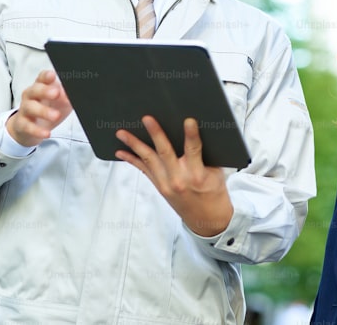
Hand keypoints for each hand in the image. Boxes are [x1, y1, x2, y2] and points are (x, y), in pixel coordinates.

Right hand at [7, 70, 72, 147]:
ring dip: (43, 111)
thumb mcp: (61, 102)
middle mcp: (30, 96)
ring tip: (56, 115)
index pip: (42, 78)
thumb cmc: (47, 109)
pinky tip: (46, 133)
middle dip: (45, 91)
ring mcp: (24, 110)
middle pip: (34, 90)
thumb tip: (72, 97)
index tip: (52, 76)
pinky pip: (27, 126)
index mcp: (41, 86)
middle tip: (56, 93)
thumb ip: (67, 98)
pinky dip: (37, 130)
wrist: (29, 128)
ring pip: (30, 108)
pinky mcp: (21, 124)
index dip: (46, 76)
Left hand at [116, 116, 233, 236]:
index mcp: (197, 174)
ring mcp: (166, 184)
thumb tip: (193, 129)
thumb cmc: (214, 191)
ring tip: (121, 133)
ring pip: (148, 160)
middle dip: (155, 134)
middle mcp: (179, 179)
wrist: (206, 218)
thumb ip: (205, 154)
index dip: (191, 135)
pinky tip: (120, 151)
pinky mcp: (159, 187)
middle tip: (147, 118)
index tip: (189, 120)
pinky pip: (144, 170)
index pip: (194, 150)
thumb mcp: (216, 172)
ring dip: (134, 145)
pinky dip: (131, 159)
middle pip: (165, 153)